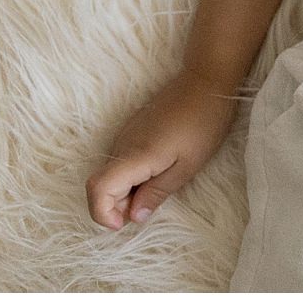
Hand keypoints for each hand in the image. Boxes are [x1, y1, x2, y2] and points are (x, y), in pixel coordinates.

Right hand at [86, 68, 244, 230]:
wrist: (206, 79)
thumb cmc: (204, 123)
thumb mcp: (188, 165)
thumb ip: (157, 193)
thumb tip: (134, 217)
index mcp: (135, 155)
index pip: (96, 189)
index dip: (102, 213)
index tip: (125, 223)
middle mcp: (122, 144)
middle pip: (101, 185)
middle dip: (117, 206)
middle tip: (150, 206)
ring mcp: (125, 134)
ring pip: (110, 173)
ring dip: (126, 190)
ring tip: (159, 185)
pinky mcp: (132, 128)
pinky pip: (120, 160)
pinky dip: (131, 175)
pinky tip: (158, 170)